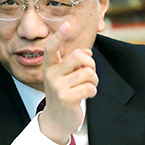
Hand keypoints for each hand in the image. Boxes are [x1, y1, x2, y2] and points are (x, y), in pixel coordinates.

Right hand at [38, 21, 97, 143]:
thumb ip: (75, 63)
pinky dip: (93, 91)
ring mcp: (58, 87)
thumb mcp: (65, 76)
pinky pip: (89, 87)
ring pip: (88, 73)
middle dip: (91, 64)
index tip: (67, 24)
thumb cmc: (65, 94)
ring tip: (88, 87)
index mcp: (50, 67)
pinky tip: (87, 96)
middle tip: (90, 73)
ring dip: (94, 80)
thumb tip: (88, 52)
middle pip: (78, 57)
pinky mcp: (66, 99)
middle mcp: (51, 75)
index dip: (59, 35)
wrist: (57, 120)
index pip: (51, 48)